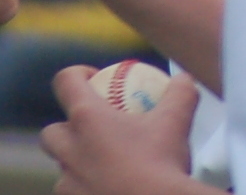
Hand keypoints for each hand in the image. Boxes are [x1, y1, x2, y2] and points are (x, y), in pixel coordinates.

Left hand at [42, 67, 209, 194]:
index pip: (65, 81)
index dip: (77, 74)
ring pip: (62, 165)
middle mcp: (69, 149)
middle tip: (96, 129)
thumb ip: (180, 91)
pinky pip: (74, 190)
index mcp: (87, 119)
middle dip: (67, 128)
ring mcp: (67, 181)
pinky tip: (111, 185)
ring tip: (107, 162)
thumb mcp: (177, 119)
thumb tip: (181, 79)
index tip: (96, 79)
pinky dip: (87, 185)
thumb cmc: (161, 162)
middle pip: (51, 132)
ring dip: (78, 159)